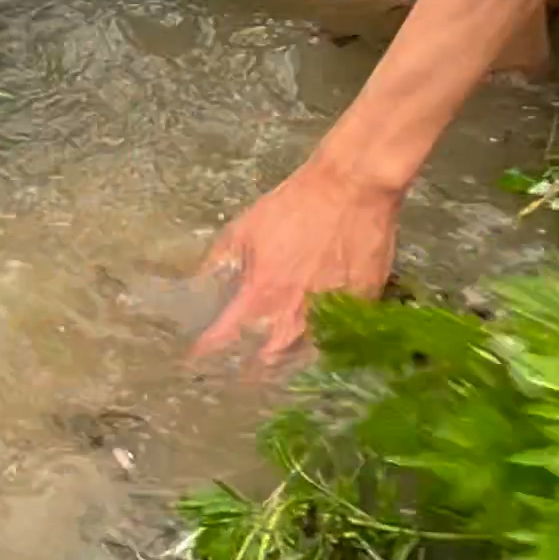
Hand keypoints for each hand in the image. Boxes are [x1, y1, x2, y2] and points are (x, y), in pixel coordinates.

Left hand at [192, 162, 402, 368]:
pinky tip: (319, 342)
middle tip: (242, 370)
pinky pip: (341, 336)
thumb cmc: (296, 204)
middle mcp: (295, 312)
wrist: (352, 189)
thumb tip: (201, 281)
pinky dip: (326, 343)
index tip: (196, 358)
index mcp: (261, 293)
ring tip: (279, 365)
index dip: (208, 350)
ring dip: (289, 360)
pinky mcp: (362, 308)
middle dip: (252, 367)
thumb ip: (222, 259)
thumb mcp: (245, 227)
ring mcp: (331, 314)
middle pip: (269, 357)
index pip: (227, 335)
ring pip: (306, 354)